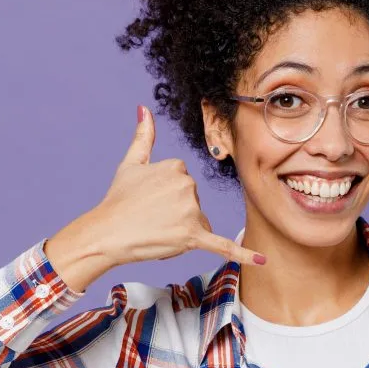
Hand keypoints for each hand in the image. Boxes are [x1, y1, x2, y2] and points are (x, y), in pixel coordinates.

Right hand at [90, 106, 264, 267]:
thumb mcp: (130, 164)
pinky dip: (242, 254)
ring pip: (199, 223)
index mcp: (177, 167)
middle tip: (150, 217)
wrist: (106, 233)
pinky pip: (222, 245)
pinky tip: (262, 259)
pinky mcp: (193, 237)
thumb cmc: (117, 200)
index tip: (148, 199)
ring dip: (183, 230)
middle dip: (176, 214)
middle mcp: (188, 186)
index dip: (166, 196)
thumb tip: (144, 108)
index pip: (184, 183)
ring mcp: (191, 212)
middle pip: (193, 203)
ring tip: (156, 231)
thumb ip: (143, 136)